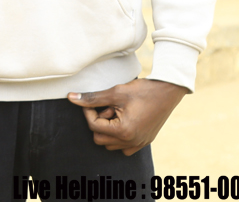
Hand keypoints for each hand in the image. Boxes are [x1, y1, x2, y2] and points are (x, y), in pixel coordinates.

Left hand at [68, 78, 187, 154]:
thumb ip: (92, 98)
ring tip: (117, 113)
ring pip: (110, 144)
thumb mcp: (115, 92)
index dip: (88, 112)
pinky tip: (123, 121)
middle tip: (108, 107)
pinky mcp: (145, 141)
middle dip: (98, 122)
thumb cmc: (142, 90)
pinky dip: (119, 137)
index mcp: (123, 131)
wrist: (168, 91)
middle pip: (99, 138)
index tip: (91, 102)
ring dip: (108, 130)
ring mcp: (139, 143)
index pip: (93, 126)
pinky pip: (124, 147)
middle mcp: (131, 142)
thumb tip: (71, 98)